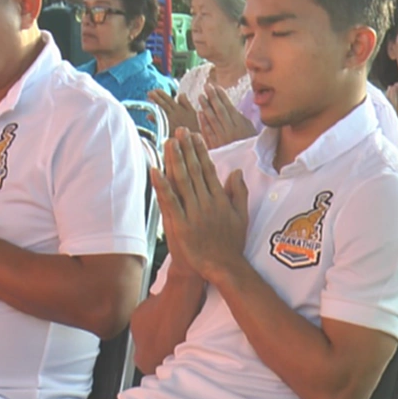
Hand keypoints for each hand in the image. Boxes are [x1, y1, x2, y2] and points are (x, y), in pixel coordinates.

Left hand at [148, 89, 199, 132]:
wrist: (195, 139)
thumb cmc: (195, 127)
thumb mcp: (193, 113)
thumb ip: (186, 103)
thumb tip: (181, 94)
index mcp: (180, 109)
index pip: (169, 99)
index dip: (162, 94)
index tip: (156, 90)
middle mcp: (174, 113)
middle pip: (164, 103)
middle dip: (156, 97)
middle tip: (150, 92)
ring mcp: (170, 121)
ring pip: (161, 110)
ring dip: (154, 105)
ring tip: (148, 100)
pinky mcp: (168, 129)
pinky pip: (160, 122)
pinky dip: (154, 118)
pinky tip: (149, 115)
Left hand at [151, 128, 247, 281]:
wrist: (221, 267)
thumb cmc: (231, 244)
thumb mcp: (242, 216)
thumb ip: (239, 192)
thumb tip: (237, 171)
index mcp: (220, 198)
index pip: (208, 169)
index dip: (199, 151)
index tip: (193, 136)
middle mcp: (207, 202)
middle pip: (194, 170)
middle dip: (186, 149)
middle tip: (179, 131)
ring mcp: (193, 212)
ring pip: (182, 180)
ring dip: (174, 160)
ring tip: (169, 142)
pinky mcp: (180, 224)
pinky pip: (170, 201)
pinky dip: (162, 185)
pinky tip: (155, 170)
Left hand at [197, 84, 255, 149]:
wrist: (250, 168)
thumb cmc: (252, 149)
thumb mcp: (252, 132)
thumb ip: (243, 120)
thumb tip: (234, 109)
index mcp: (241, 125)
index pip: (229, 107)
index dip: (222, 96)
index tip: (216, 86)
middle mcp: (231, 130)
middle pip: (220, 111)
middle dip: (213, 97)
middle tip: (206, 86)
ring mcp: (223, 138)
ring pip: (213, 120)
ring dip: (206, 107)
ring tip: (200, 97)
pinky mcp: (217, 147)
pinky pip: (209, 133)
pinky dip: (204, 123)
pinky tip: (199, 114)